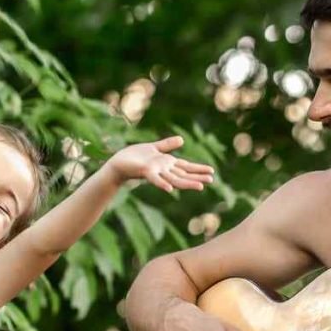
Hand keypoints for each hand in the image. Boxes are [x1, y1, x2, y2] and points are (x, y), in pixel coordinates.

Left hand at [99, 135, 213, 192]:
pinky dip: (163, 184)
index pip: (186, 167)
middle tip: (212, 180)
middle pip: (184, 174)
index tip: (212, 172)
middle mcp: (164, 170)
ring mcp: (156, 172)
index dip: (198, 169)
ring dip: (187, 183)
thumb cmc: (134, 157)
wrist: (118, 164)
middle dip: (197, 177)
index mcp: (167, 164)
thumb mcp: (154, 148)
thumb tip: (182, 140)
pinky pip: (156, 179)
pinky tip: (170, 189)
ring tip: (201, 187)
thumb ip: (167, 145)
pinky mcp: (146, 172)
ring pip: (174, 179)